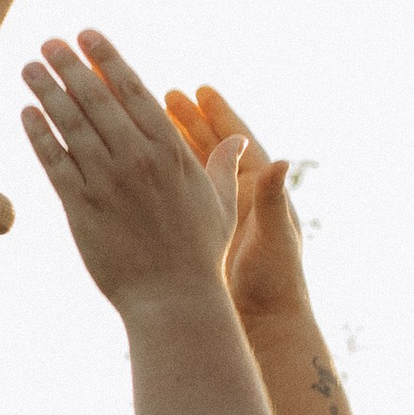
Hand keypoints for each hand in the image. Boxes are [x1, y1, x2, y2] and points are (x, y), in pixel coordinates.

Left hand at [21, 32, 230, 314]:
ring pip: (71, 124)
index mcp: (170, 151)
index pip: (133, 91)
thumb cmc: (199, 254)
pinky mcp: (82, 207)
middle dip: (70, 64)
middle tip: (49, 41)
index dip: (107, 58)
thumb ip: (223, 166)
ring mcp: (108, 181)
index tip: (88, 35)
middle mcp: (137, 159)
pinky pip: (55, 162)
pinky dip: (39, 134)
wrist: (173, 299)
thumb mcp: (221, 204)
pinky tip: (27, 112)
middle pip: (96, 99)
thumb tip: (238, 140)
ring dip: (47, 90)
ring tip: (30, 66)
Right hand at [163, 84, 313, 338]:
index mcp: (257, 190)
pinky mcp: (195, 232)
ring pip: (186, 169)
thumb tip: (281, 159)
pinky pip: (174, 196)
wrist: (263, 323)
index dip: (216, 115)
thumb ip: (272, 197)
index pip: (235, 141)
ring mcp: (212, 213)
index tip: (200, 90)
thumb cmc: (274, 282)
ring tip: (143, 120)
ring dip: (168, 144)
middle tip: (163, 94)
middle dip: (186, 121)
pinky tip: (133, 163)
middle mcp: (235, 196)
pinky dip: (157, 178)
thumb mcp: (274, 237)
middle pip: (208, 148)